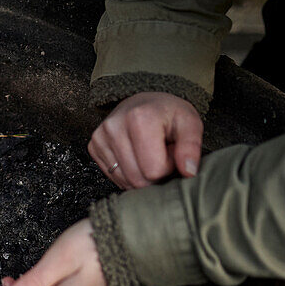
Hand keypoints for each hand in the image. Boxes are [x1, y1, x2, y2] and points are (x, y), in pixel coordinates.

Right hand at [88, 92, 202, 188]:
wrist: (144, 103)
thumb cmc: (168, 114)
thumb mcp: (190, 123)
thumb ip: (192, 147)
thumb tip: (188, 172)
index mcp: (138, 118)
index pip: (154, 170)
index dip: (169, 166)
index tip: (171, 151)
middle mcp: (114, 127)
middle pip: (138, 179)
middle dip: (155, 174)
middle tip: (161, 154)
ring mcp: (100, 137)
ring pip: (125, 182)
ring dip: (142, 175)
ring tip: (149, 154)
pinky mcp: (93, 146)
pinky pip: (114, 177)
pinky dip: (128, 174)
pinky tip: (135, 157)